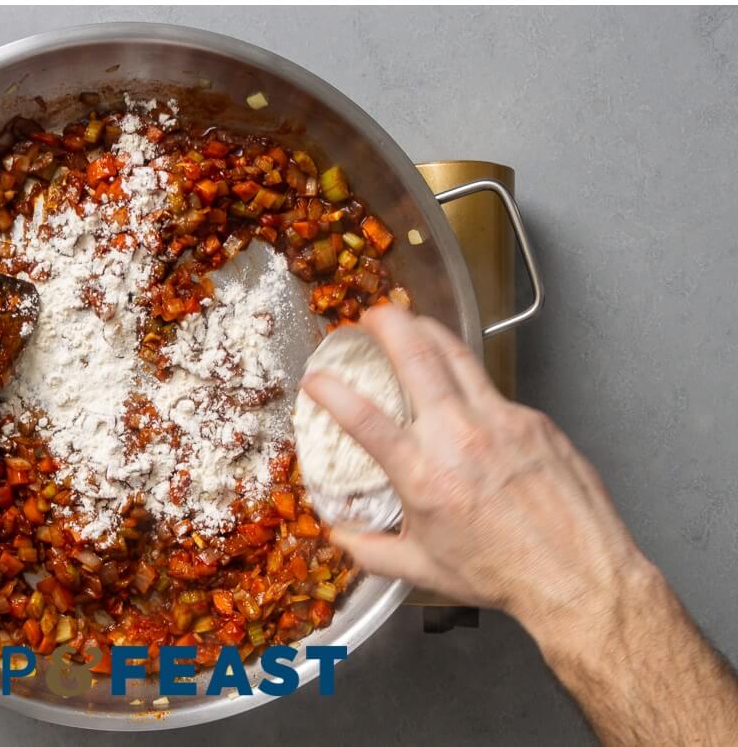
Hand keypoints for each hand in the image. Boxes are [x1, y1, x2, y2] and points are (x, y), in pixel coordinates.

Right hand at [301, 304, 651, 642]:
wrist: (579, 578)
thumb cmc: (503, 575)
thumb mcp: (425, 569)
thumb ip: (372, 550)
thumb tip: (339, 535)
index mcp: (424, 474)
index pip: (363, 418)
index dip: (330, 390)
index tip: (315, 378)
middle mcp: (458, 436)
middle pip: (414, 355)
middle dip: (385, 323)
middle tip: (369, 315)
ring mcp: (500, 420)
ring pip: (456, 353)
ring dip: (427, 329)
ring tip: (411, 321)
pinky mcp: (533, 419)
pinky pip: (493, 389)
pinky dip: (470, 379)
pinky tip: (465, 388)